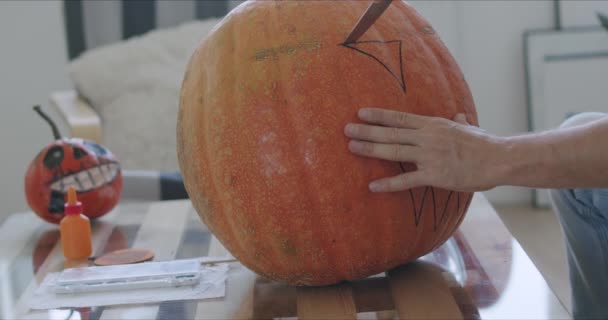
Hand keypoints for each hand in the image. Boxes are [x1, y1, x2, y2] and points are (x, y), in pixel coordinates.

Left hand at [345, 108, 504, 191]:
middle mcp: (428, 137)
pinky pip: (407, 180)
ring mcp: (430, 156)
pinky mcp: (435, 175)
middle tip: (347, 130)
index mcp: (433, 125)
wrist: (499, 159)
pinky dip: (389, 184)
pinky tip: (373, 186)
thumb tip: (459, 114)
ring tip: (352, 148)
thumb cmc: (485, 144)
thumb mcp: (469, 127)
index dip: (379, 115)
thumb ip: (460, 121)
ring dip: (371, 149)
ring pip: (394, 152)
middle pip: (392, 133)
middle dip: (367, 131)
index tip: (361, 113)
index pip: (400, 118)